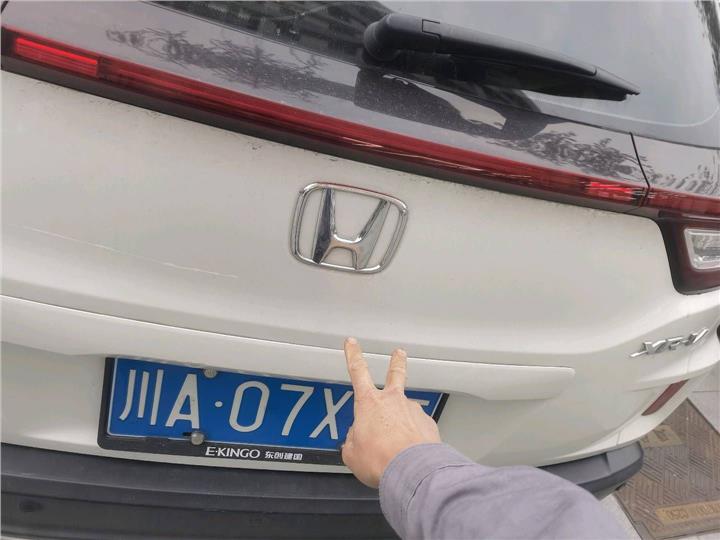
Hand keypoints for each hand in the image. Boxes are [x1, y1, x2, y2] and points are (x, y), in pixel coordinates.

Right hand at [341, 337, 441, 487]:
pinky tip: (411, 452)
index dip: (353, 355)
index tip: (352, 343)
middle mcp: (393, 401)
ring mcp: (413, 411)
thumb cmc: (379, 460)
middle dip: (396, 362)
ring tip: (399, 443)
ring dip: (403, 420)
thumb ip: (353, 441)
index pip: (358, 371)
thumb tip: (358, 438)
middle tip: (399, 353)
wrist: (411, 470)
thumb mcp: (352, 453)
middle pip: (395, 374)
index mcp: (369, 403)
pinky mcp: (428, 424)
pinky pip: (418, 429)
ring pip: (406, 410)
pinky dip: (414, 438)